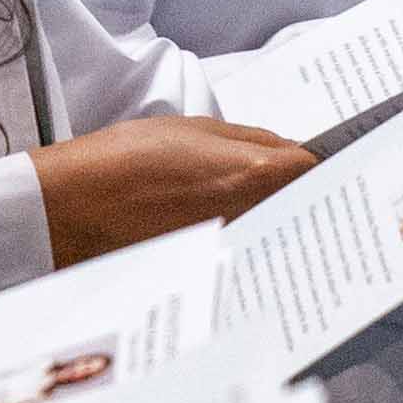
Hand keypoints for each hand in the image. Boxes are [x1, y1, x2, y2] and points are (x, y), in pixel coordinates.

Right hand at [34, 115, 313, 265]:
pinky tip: (239, 238)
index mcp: (257, 176)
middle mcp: (257, 219)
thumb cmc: (126, 161)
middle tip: (305, 190)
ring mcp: (238, 250)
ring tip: (270, 216)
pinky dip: (252, 248)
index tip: (330, 165)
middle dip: (308, 200)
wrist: (72, 211)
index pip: (318, 174)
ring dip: (283, 227)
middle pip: (304, 210)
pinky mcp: (218, 272)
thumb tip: (290, 151)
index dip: (326, 167)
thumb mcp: (193, 130)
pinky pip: (251, 258)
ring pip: (280, 237)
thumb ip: (250, 139)